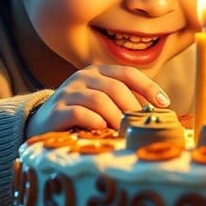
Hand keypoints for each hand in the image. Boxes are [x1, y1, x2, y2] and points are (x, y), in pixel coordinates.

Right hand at [26, 64, 170, 135]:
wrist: (41, 125)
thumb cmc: (82, 115)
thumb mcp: (103, 103)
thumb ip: (125, 103)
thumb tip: (157, 113)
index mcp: (98, 72)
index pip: (128, 73)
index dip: (148, 87)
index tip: (164, 104)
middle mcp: (83, 77)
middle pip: (115, 87)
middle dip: (133, 107)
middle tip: (142, 126)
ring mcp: (68, 92)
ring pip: (99, 99)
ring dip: (116, 117)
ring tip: (125, 133)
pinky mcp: (57, 110)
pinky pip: (80, 113)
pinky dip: (95, 122)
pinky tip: (103, 130)